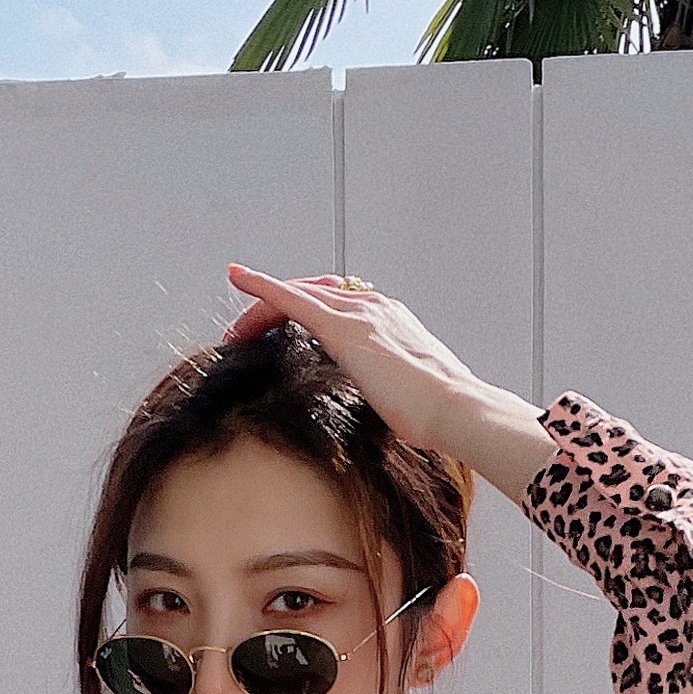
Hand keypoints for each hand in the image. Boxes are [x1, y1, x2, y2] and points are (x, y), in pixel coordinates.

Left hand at [221, 263, 536, 478]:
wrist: (455, 409)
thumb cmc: (440, 415)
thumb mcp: (410, 399)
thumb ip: (391, 395)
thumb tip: (387, 416)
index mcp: (392, 322)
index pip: (339, 304)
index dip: (308, 310)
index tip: (285, 327)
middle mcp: (375, 308)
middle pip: (313, 295)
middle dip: (278, 308)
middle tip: (249, 335)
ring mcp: (359, 314)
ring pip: (298, 295)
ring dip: (263, 308)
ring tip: (238, 333)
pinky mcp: (342, 328)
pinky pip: (290, 298)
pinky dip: (261, 285)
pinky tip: (237, 277)